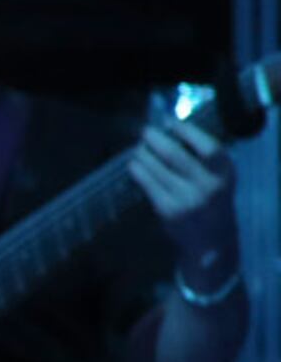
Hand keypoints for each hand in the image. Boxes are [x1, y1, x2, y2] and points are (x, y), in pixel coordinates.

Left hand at [131, 109, 232, 228]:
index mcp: (225, 173)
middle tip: (145, 131)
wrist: (212, 239)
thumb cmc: (213, 199)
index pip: (209, 147)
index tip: (171, 122)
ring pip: (159, 169)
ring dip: (144, 154)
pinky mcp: (169, 210)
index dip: (188, 131)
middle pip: (176, 155)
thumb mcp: (219, 177)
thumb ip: (203, 157)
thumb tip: (171, 128)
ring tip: (138, 148)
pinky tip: (134, 164)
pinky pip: (149, 184)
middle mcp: (209, 186)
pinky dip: (139, 171)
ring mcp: (188, 199)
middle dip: (156, 140)